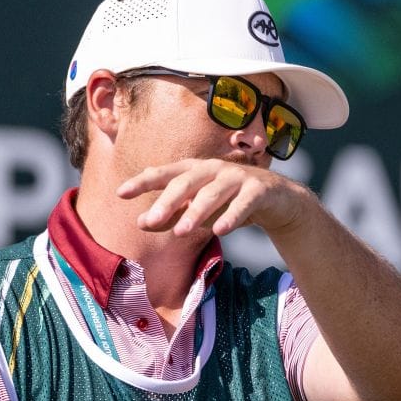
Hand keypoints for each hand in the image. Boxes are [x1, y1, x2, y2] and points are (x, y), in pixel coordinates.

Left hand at [119, 159, 312, 238]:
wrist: (279, 201)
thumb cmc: (233, 203)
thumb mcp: (201, 211)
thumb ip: (174, 215)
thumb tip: (141, 222)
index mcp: (197, 170)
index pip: (166, 173)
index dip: (144, 182)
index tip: (121, 193)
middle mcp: (215, 169)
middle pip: (188, 181)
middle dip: (168, 200)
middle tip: (151, 219)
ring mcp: (239, 177)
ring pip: (214, 192)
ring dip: (197, 212)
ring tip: (181, 232)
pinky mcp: (260, 189)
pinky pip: (244, 203)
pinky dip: (232, 216)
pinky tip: (221, 231)